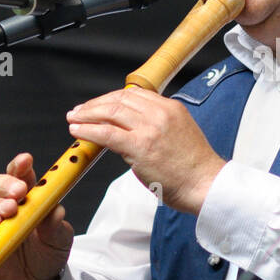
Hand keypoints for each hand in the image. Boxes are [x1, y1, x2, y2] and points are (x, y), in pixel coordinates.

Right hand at [0, 153, 74, 279]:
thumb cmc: (48, 254)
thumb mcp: (60, 239)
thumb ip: (57, 224)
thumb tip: (56, 210)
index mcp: (27, 198)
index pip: (20, 175)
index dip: (20, 165)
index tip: (26, 160)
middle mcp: (7, 207)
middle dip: (7, 184)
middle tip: (20, 191)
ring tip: (10, 209)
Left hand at [66, 89, 224, 214]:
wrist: (206, 185)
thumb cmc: (194, 169)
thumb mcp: (180, 135)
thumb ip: (158, 127)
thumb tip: (130, 131)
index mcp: (172, 108)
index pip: (134, 94)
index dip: (111, 98)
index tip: (98, 105)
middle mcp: (160, 113)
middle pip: (120, 99)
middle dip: (95, 104)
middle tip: (80, 111)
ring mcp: (150, 129)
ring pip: (111, 112)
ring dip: (87, 114)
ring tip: (73, 119)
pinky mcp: (140, 146)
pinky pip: (107, 133)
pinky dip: (88, 130)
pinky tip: (77, 131)